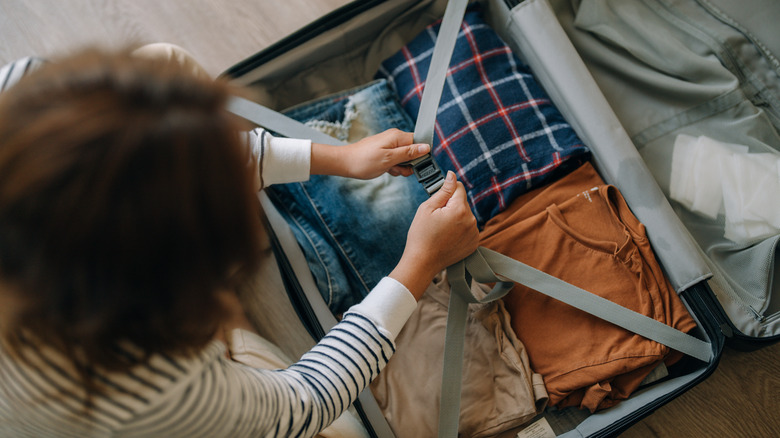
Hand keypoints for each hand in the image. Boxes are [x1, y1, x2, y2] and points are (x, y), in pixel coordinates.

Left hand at [310, 129, 430, 178]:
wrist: (345, 163)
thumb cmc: (364, 161)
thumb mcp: (389, 159)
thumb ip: (409, 153)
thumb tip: (426, 147)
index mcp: (397, 136)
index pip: (419, 142)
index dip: (419, 155)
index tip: (412, 165)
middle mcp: (394, 138)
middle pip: (413, 151)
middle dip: (408, 163)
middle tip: (398, 169)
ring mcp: (389, 144)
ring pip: (405, 157)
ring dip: (400, 167)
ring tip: (390, 169)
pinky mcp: (385, 151)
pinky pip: (396, 159)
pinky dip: (394, 166)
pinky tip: (387, 169)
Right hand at [389, 171, 478, 299]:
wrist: (423, 262)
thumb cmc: (421, 235)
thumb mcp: (427, 208)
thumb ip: (443, 190)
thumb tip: (452, 175)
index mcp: (459, 210)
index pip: (459, 188)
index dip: (447, 191)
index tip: (438, 200)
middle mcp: (471, 220)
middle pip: (462, 202)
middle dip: (451, 206)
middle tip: (436, 219)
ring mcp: (474, 233)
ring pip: (465, 215)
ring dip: (456, 218)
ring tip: (441, 230)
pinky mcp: (474, 243)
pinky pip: (468, 228)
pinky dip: (460, 230)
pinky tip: (448, 237)